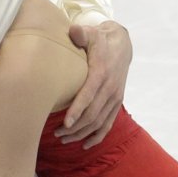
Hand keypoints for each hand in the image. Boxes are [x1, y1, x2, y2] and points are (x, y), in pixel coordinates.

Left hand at [56, 21, 131, 148]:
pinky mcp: (117, 102)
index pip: (89, 95)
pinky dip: (98, 136)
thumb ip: (81, 33)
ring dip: (82, 134)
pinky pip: (109, 124)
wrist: (121, 44)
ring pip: (99, 122)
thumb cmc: (98, 39)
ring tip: (63, 140)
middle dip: (74, 127)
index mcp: (101, 73)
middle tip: (56, 134)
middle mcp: (110, 88)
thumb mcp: (91, 33)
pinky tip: (85, 145)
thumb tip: (74, 31)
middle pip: (92, 114)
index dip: (77, 110)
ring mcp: (115, 97)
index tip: (65, 123)